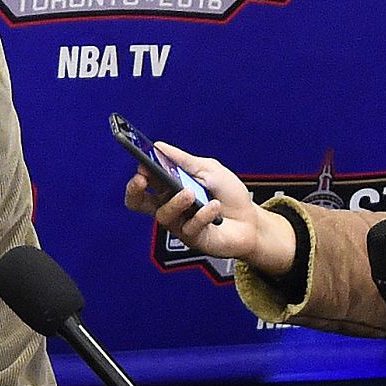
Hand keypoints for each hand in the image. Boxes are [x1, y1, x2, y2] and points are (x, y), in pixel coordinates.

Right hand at [122, 142, 296, 276]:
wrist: (252, 221)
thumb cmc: (229, 195)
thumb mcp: (209, 169)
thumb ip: (184, 160)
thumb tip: (158, 146)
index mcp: (168, 188)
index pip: (143, 182)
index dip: (137, 174)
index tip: (141, 165)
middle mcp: (169, 206)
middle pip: (136, 202)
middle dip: (134, 190)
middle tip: (141, 180)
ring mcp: (179, 224)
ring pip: (163, 215)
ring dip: (175, 201)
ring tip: (190, 192)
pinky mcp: (192, 239)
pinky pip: (189, 227)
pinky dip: (202, 215)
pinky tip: (214, 207)